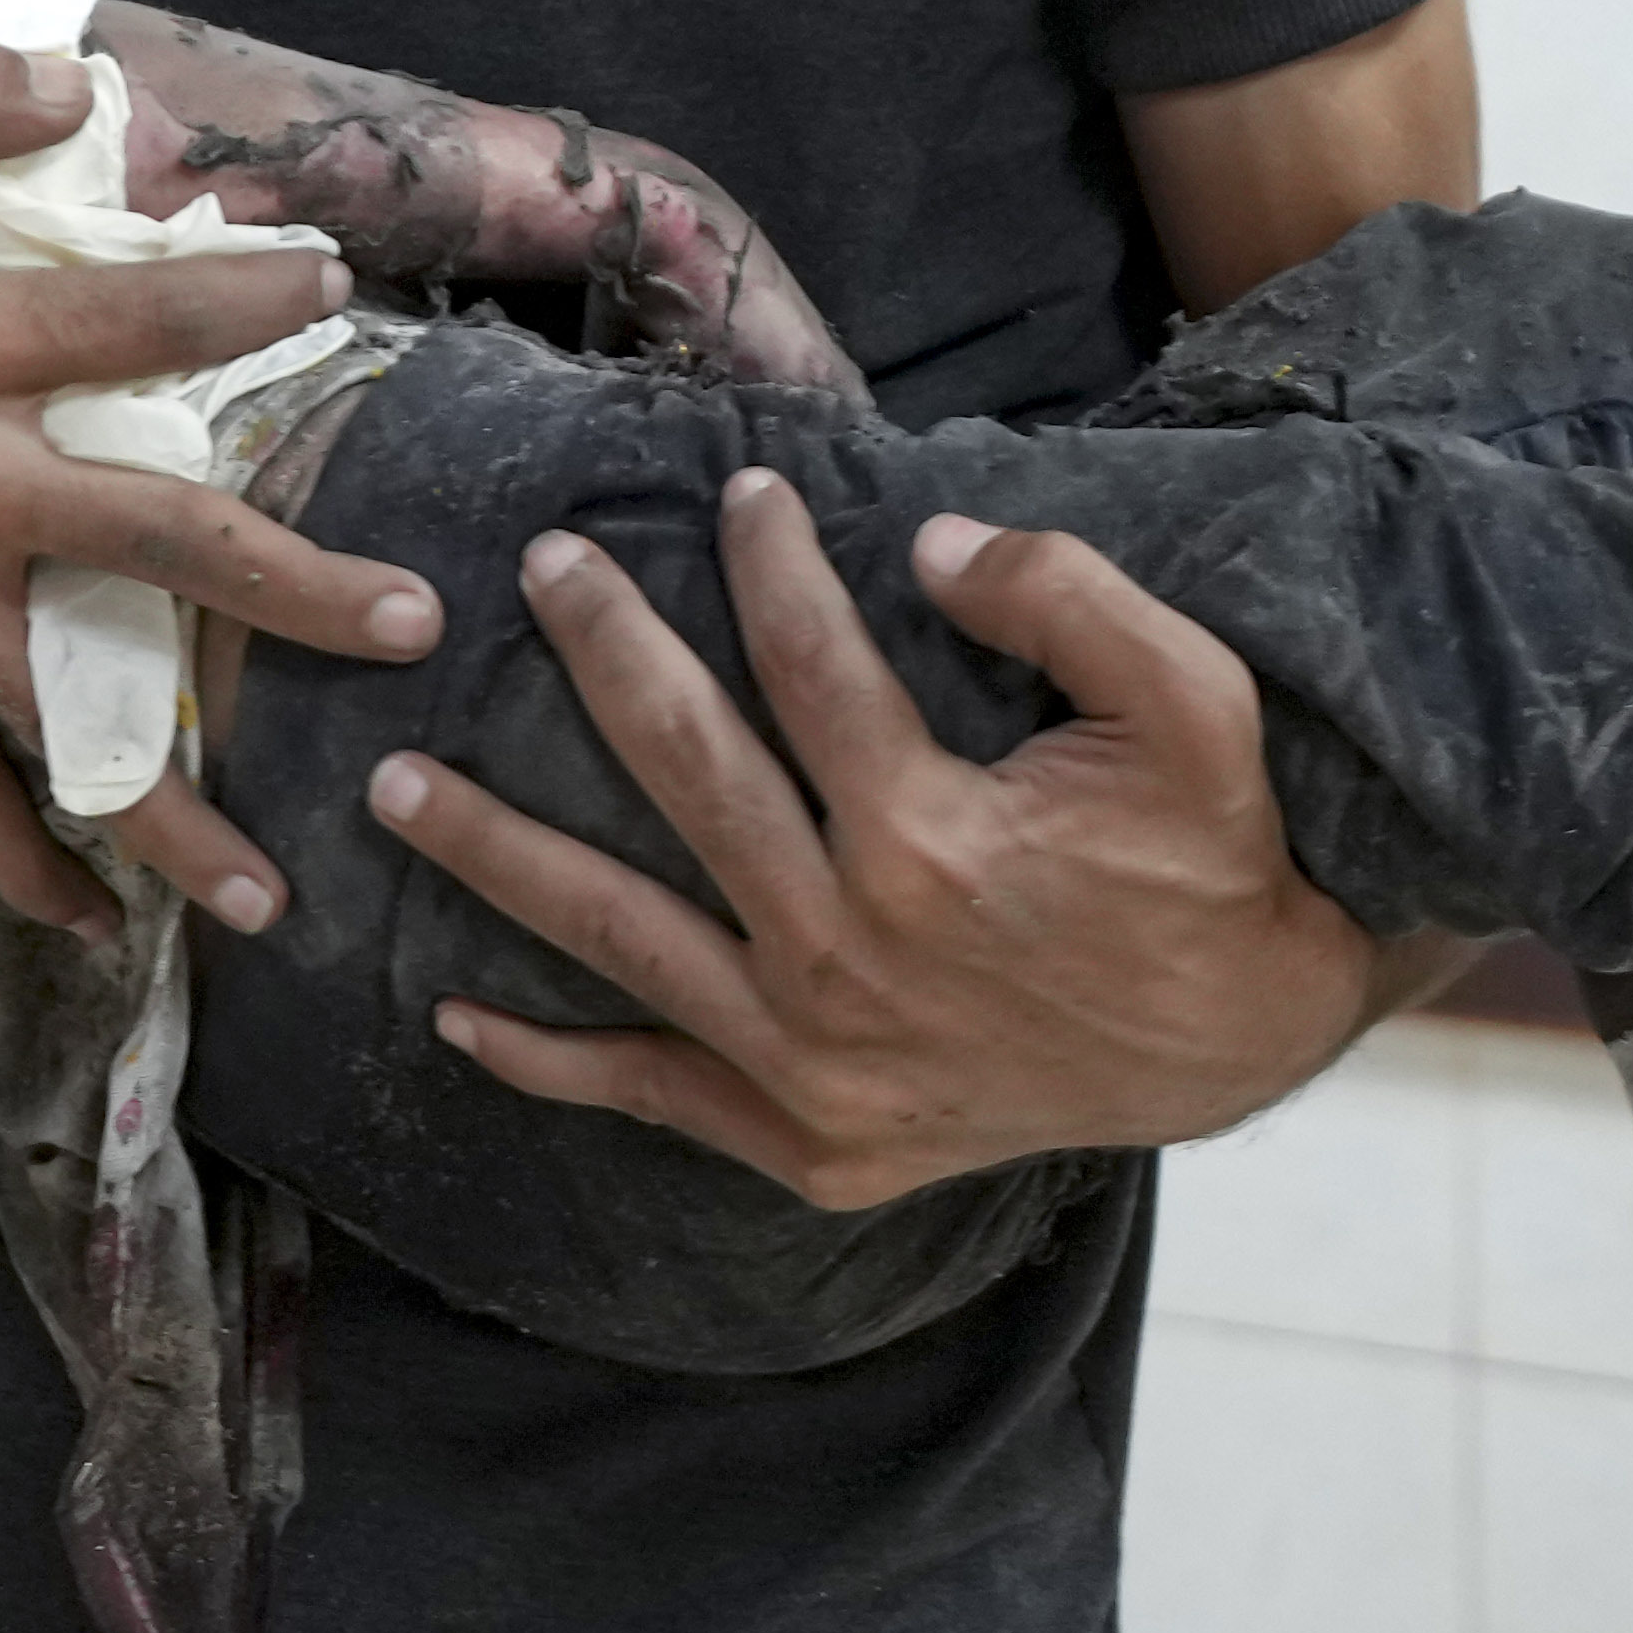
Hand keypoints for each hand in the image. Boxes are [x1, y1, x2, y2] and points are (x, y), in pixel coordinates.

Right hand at [0, 19, 423, 936]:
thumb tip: (69, 91)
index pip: (137, 322)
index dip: (246, 301)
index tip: (334, 290)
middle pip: (157, 550)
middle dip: (295, 591)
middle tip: (411, 626)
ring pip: (64, 720)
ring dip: (174, 809)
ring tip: (278, 894)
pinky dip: (19, 864)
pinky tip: (95, 928)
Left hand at [368, 470, 1392, 1206]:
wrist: (1241, 1046)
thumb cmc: (1212, 863)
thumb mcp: (1196, 707)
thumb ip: (1072, 599)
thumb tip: (932, 541)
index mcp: (931, 837)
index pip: (808, 665)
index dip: (769, 564)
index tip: (741, 494)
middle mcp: (848, 951)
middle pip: (683, 773)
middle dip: (602, 655)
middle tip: (538, 570)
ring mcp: (815, 1061)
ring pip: (620, 933)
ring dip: (497, 854)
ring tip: (391, 786)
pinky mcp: (809, 1139)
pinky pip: (651, 1093)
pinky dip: (549, 1061)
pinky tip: (455, 1012)